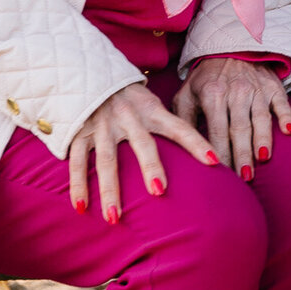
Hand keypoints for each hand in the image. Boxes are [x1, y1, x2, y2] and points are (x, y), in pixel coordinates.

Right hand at [67, 82, 220, 223]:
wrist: (85, 72)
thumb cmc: (128, 96)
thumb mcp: (150, 102)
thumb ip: (166, 124)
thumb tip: (197, 149)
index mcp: (151, 110)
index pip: (180, 127)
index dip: (197, 143)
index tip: (214, 162)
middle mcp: (128, 117)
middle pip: (143, 145)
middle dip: (151, 167)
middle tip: (159, 191)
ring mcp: (102, 126)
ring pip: (107, 160)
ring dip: (110, 190)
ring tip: (115, 217)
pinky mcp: (79, 133)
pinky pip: (77, 162)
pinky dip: (78, 185)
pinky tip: (81, 207)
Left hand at [175, 57, 290, 177]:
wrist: (231, 47)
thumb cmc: (205, 79)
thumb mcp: (186, 94)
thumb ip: (183, 121)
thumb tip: (182, 150)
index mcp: (212, 94)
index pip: (216, 131)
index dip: (219, 153)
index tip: (221, 174)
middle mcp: (236, 91)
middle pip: (239, 129)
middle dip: (242, 154)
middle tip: (244, 178)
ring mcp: (257, 89)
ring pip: (261, 119)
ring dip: (262, 140)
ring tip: (262, 160)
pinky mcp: (273, 86)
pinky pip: (282, 103)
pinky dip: (286, 116)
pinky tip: (289, 131)